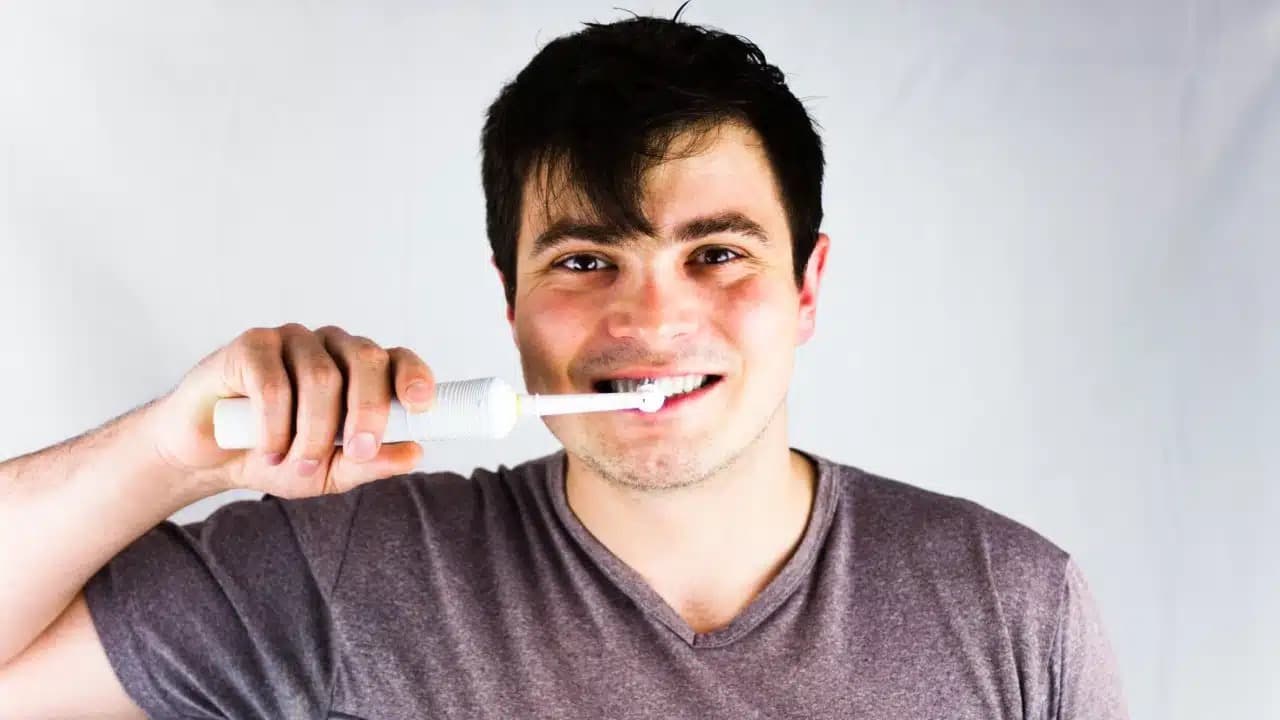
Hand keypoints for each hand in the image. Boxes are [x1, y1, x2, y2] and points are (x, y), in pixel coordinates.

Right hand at [145, 323, 433, 497]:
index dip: (413, 377)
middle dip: (367, 411)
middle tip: (356, 452)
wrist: (208, 457)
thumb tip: (415, 454)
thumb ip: (369, 464)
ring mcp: (292, 341)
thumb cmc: (275, 457)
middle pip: (366, 360)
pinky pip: (274, 382)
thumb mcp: (329, 472)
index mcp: (359, 371)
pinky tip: (267, 449)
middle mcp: (331, 348)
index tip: (419, 406)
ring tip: (295, 464)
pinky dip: (274, 426)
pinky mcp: (252, 345)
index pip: (398, 360)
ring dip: (312, 432)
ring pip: (320, 376)